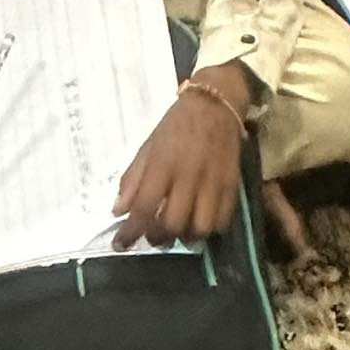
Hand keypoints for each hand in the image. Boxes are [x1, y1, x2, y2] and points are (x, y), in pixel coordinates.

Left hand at [113, 71, 244, 249]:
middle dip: (159, 237)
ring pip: (200, 228)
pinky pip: (222, 221)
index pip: (143, 206)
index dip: (129, 231)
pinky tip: (198, 222)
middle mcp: (188, 175)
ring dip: (185, 237)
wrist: (215, 104)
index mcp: (163, 163)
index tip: (119, 245)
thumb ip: (133, 178)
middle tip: (152, 235)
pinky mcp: (232, 185)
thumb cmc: (175, 125)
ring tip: (177, 231)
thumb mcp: (148, 145)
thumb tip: (118, 211)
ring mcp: (213, 182)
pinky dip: (208, 229)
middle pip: (173, 224)